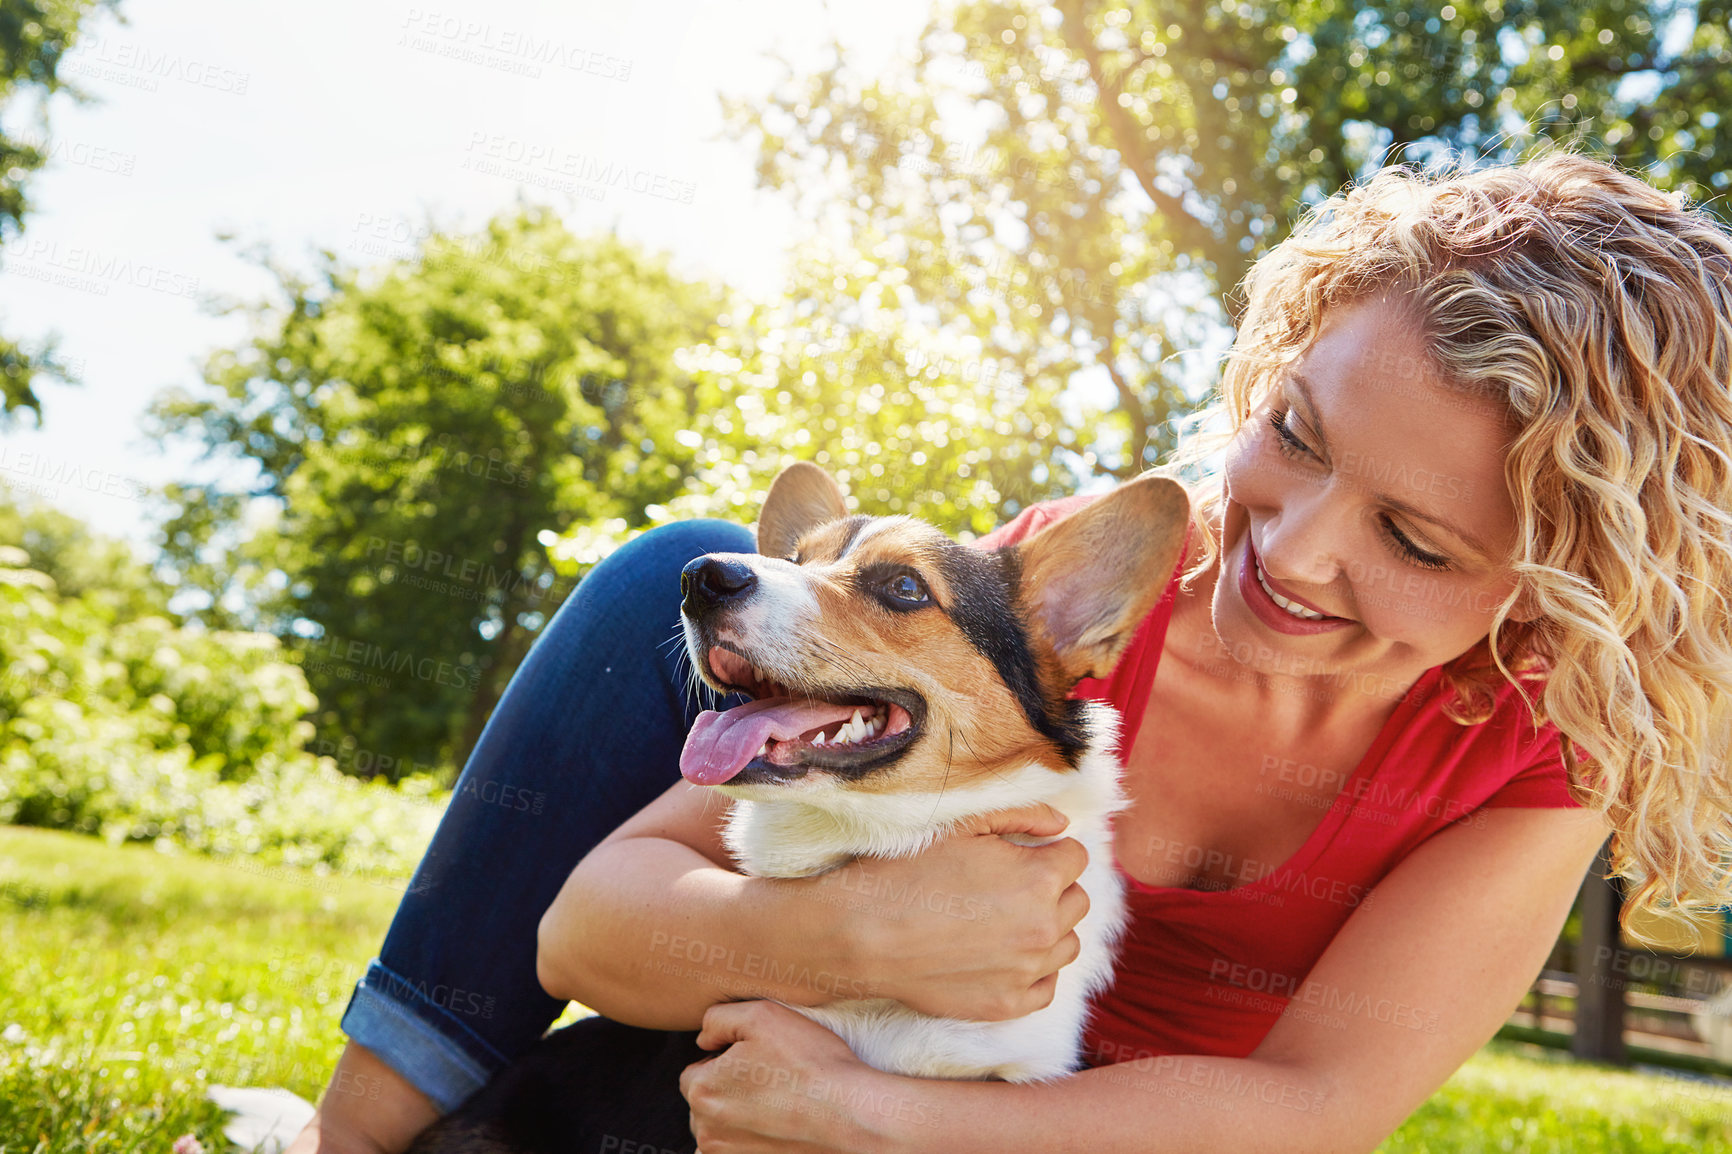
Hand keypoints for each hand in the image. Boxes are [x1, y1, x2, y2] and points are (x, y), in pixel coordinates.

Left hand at [680, 1001, 923, 1153]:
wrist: (851, 1114)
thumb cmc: (810, 1064)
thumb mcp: (761, 1016)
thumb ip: (717, 1020)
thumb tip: (704, 1039)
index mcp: (702, 1090)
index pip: (694, 1073)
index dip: (723, 1061)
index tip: (754, 1059)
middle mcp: (708, 1130)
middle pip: (704, 1105)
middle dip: (727, 1091)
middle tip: (768, 1079)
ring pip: (720, 1131)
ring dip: (737, 1118)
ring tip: (776, 1103)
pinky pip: (736, 1150)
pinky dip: (751, 1139)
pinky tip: (776, 1125)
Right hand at [806, 804, 1090, 1020]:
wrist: (861, 933)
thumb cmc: (907, 872)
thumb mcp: (963, 825)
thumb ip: (1023, 817)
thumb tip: (1061, 823)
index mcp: (1039, 878)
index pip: (1076, 857)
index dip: (1049, 851)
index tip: (1022, 856)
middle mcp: (1043, 928)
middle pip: (1077, 901)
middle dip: (1053, 888)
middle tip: (1010, 886)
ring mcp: (1027, 972)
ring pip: (1067, 945)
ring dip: (1047, 929)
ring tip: (1005, 921)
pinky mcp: (1007, 1005)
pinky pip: (1046, 986)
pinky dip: (1034, 971)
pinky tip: (1004, 956)